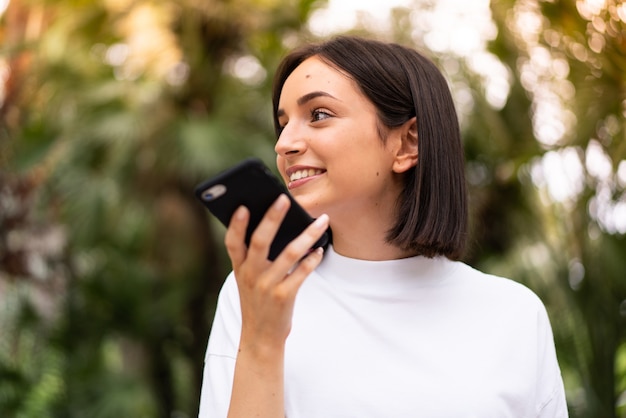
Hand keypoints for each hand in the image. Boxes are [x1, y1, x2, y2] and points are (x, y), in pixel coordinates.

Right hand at [224, 194, 328, 354]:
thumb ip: (253, 257)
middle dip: (272, 218)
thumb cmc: (256, 301)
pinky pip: (302, 272)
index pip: (232, 242)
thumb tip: (274, 226)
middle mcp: (250, 275)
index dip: (236, 224)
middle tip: (284, 199)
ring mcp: (267, 286)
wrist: (260, 337)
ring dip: (307, 235)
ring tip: (321, 221)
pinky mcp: (284, 296)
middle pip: (260, 241)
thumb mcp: (246, 279)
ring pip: (289, 254)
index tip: (243, 206)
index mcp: (239, 268)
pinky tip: (320, 249)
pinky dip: (313, 258)